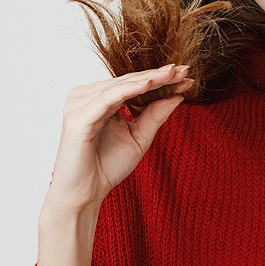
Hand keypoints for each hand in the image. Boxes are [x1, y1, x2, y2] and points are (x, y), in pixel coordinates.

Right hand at [44, 63, 192, 217]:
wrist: (84, 195)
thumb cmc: (106, 167)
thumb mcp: (139, 137)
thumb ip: (155, 115)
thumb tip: (178, 95)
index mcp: (98, 100)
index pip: (132, 84)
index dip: (159, 78)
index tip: (186, 74)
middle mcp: (86, 98)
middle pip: (127, 81)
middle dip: (158, 75)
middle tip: (184, 70)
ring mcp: (79, 105)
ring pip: (119, 85)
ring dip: (148, 79)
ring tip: (172, 74)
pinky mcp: (78, 117)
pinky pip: (108, 98)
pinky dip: (130, 89)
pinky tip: (150, 83)